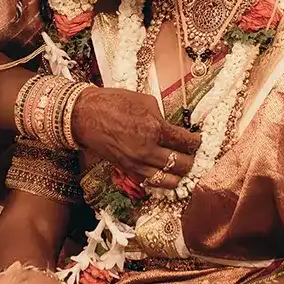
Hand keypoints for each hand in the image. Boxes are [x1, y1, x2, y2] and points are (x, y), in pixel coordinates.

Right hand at [71, 88, 198, 188]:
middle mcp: (148, 150)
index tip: (198, 140)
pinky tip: (164, 174)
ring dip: (178, 175)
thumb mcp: (145, 101)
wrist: (86, 115)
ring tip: (181, 167)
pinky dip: (160, 180)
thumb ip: (162, 117)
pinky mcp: (127, 170)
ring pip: (168, 180)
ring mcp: (137, 163)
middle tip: (192, 154)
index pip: (186, 142)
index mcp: (155, 129)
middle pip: (181, 165)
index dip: (196, 142)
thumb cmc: (113, 103)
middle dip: (191, 160)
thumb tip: (172, 127)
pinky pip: (150, 182)